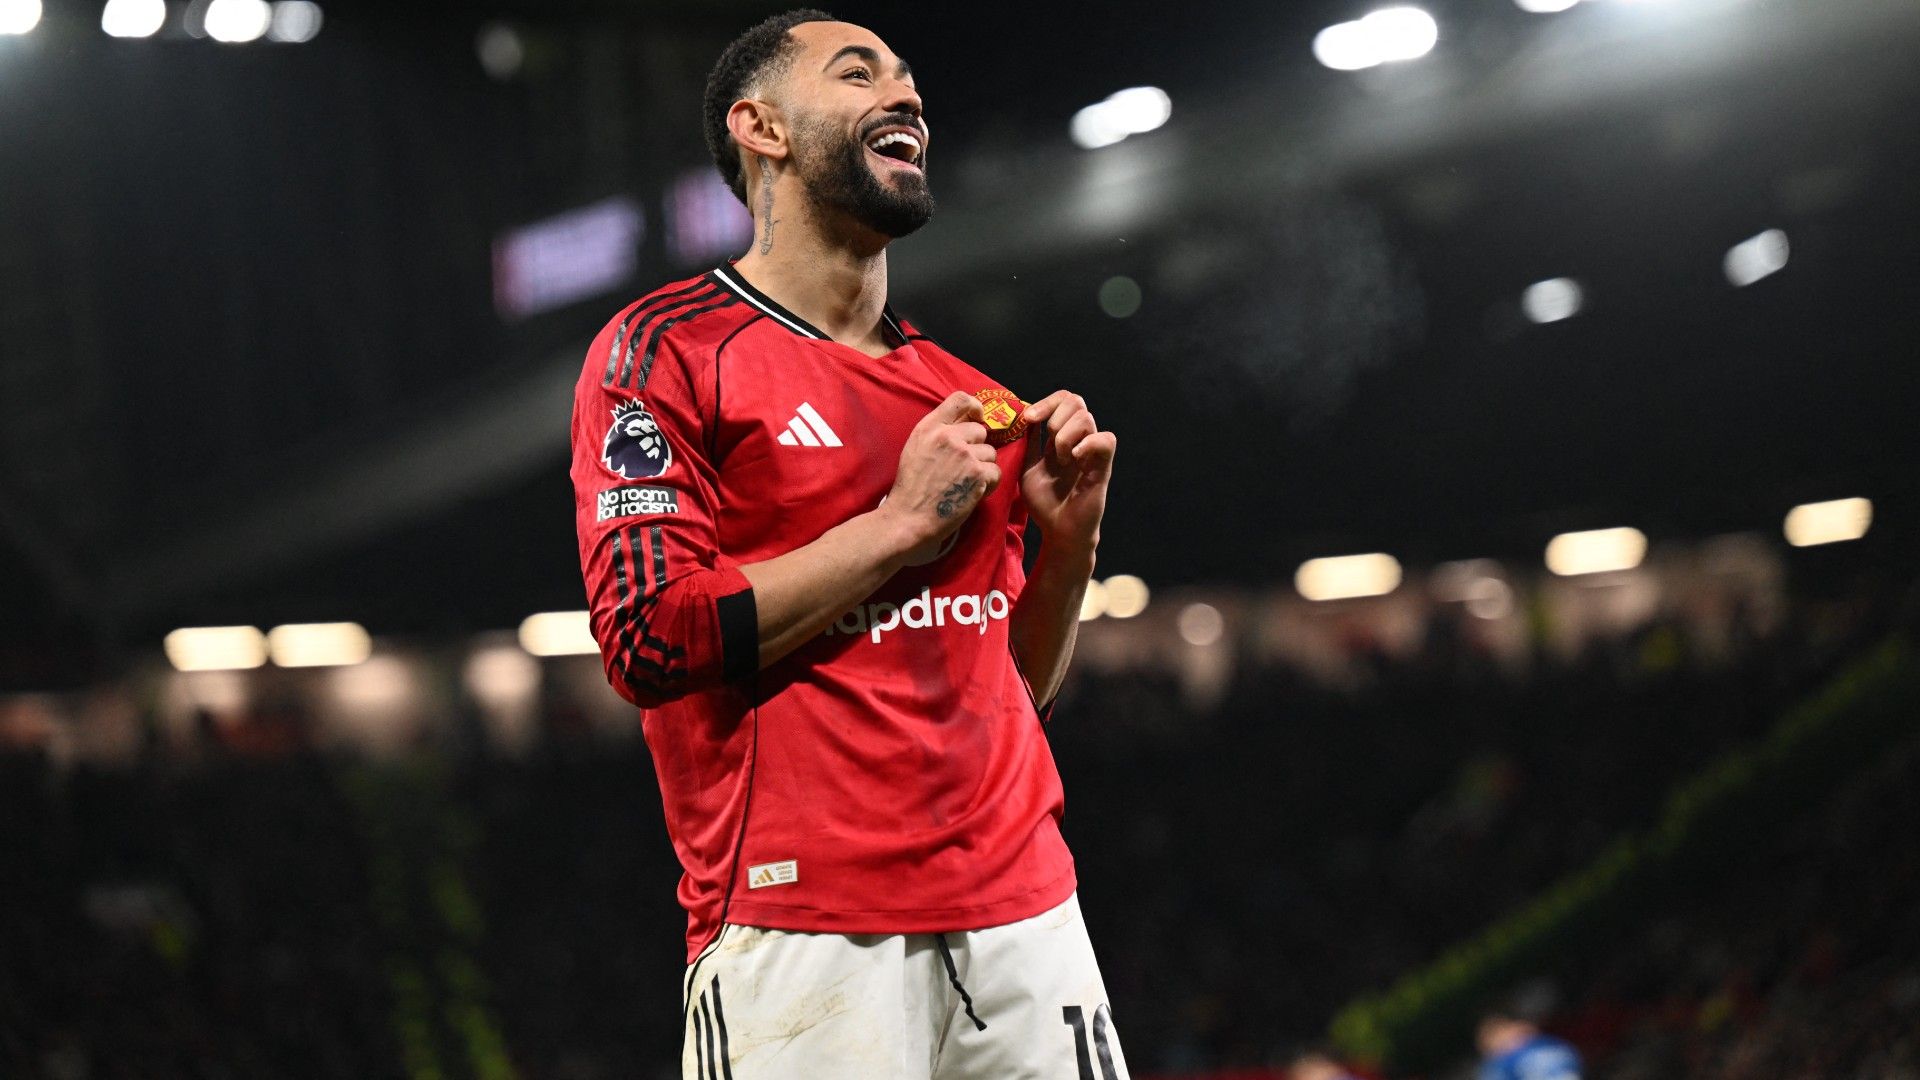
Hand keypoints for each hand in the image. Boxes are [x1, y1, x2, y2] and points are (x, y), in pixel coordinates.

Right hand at [878, 392, 1001, 556]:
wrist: (909, 517)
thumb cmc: (911, 487)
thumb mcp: (916, 448)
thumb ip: (938, 432)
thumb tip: (965, 423)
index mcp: (930, 427)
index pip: (961, 399)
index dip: (975, 407)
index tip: (978, 419)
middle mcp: (948, 436)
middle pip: (980, 430)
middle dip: (977, 448)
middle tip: (963, 468)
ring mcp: (965, 454)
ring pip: (990, 453)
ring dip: (983, 468)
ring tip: (965, 482)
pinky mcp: (978, 473)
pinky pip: (995, 472)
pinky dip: (988, 484)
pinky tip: (972, 492)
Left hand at [1019, 390, 1114, 554]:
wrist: (1059, 532)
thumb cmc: (1046, 503)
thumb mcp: (1028, 467)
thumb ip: (1029, 443)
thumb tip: (1023, 417)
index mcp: (1062, 438)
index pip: (1062, 401)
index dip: (1046, 403)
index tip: (1027, 418)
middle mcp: (1079, 441)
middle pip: (1076, 402)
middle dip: (1055, 414)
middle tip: (1047, 439)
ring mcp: (1092, 453)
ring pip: (1086, 418)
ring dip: (1066, 435)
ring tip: (1060, 459)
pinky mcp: (1102, 468)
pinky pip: (1105, 440)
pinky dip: (1088, 443)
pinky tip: (1075, 459)